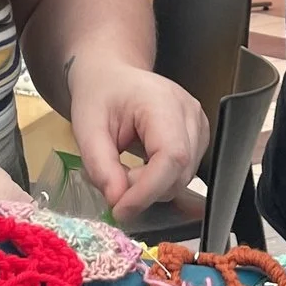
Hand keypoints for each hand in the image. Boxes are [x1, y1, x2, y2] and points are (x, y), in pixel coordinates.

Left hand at [66, 58, 212, 214]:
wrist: (112, 75)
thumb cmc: (99, 94)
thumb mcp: (86, 127)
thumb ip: (100, 165)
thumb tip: (117, 201)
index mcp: (164, 102)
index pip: (171, 156)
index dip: (149, 189)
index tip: (120, 209)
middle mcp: (190, 113)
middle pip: (181, 171)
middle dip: (145, 190)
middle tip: (113, 183)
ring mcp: (199, 125)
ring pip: (184, 178)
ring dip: (151, 187)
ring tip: (124, 170)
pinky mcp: (198, 138)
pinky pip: (183, 173)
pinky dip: (159, 181)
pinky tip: (140, 167)